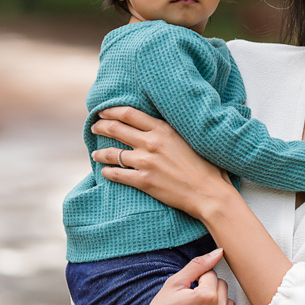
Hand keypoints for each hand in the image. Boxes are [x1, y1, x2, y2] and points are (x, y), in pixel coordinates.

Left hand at [91, 105, 232, 217]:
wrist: (209, 192)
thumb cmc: (206, 165)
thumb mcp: (189, 138)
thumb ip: (170, 131)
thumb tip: (156, 125)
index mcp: (163, 129)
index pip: (128, 114)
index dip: (111, 111)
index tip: (102, 112)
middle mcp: (151, 142)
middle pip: (116, 129)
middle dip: (101, 127)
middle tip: (94, 127)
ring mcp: (145, 162)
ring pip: (112, 153)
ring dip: (100, 152)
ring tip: (95, 153)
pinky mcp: (143, 181)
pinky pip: (117, 174)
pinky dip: (107, 172)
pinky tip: (104, 172)